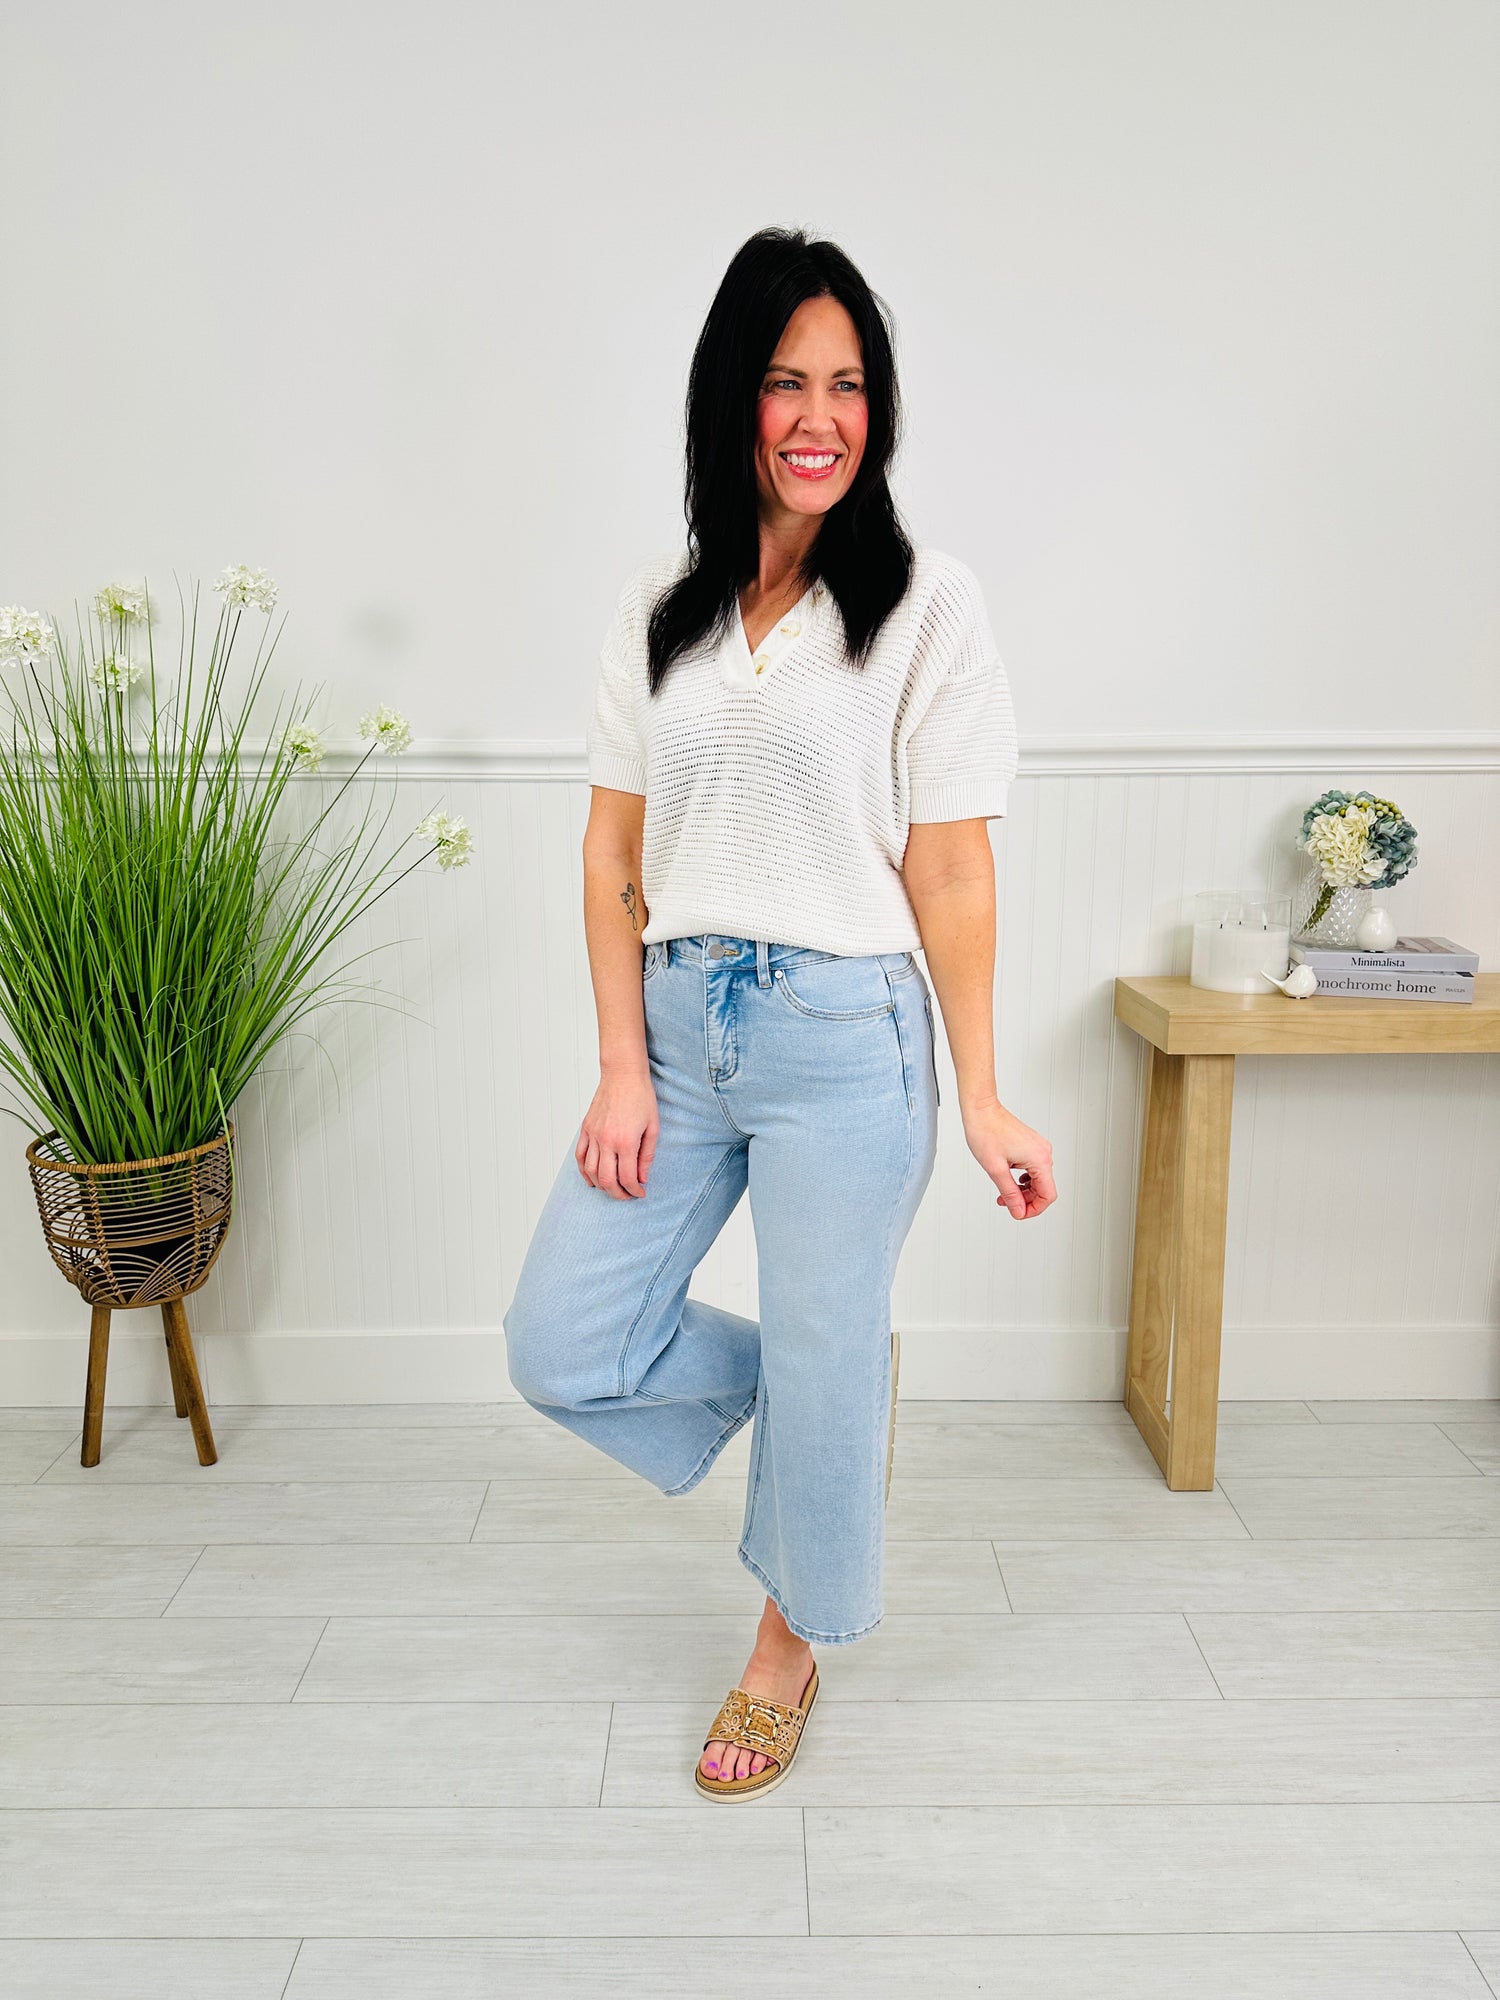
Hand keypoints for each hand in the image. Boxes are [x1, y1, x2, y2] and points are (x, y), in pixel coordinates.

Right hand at [575, 1070, 657, 1198]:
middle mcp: (607, 1141)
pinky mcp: (586, 1129)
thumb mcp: (653, 1128)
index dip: (635, 1190)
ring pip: (591, 1171)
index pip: (628, 1177)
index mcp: (626, 1141)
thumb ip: (647, 1155)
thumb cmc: (641, 1097)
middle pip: (607, 1180)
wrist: (623, 1075)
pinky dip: (584, 1171)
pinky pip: (580, 1156)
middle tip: (627, 1195)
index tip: (640, 1193)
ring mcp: (593, 1135)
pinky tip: (592, 1178)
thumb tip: (643, 1177)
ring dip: (601, 1185)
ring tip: (612, 1188)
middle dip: (618, 1194)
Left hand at [962, 1100, 1056, 1219]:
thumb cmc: (986, 1131)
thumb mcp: (996, 1169)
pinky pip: (1033, 1168)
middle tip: (1006, 1203)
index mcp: (1039, 1159)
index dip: (1034, 1209)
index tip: (1018, 1213)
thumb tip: (1018, 1210)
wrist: (981, 1110)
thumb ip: (1010, 1193)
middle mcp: (1043, 1152)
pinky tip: (1010, 1180)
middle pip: (1043, 1188)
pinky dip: (1022, 1179)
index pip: (1048, 1195)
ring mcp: (1038, 1147)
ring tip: (1004, 1192)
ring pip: (1038, 1179)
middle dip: (1025, 1200)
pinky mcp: (1031, 1145)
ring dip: (1022, 1190)